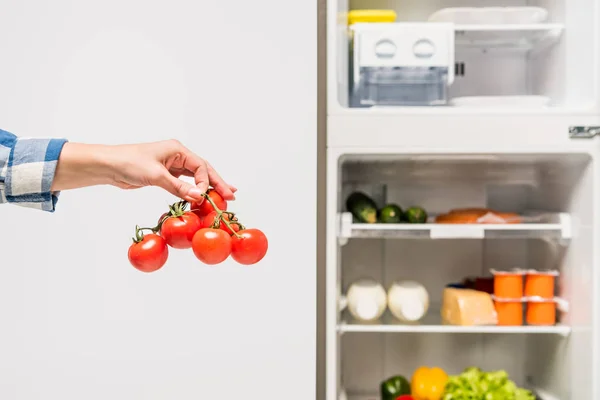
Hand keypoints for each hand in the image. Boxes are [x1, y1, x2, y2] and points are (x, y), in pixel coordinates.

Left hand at [52, 139, 235, 201]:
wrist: (108, 166)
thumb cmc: (129, 163)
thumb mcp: (156, 176)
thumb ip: (179, 187)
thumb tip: (199, 197)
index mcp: (177, 149)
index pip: (200, 166)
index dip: (208, 182)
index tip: (210, 197)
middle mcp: (177, 155)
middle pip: (202, 170)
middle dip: (217, 183)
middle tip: (232, 195)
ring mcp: (171, 165)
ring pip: (195, 177)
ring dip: (207, 187)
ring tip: (223, 196)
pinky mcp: (164, 175)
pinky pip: (184, 184)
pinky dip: (193, 191)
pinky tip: (202, 197)